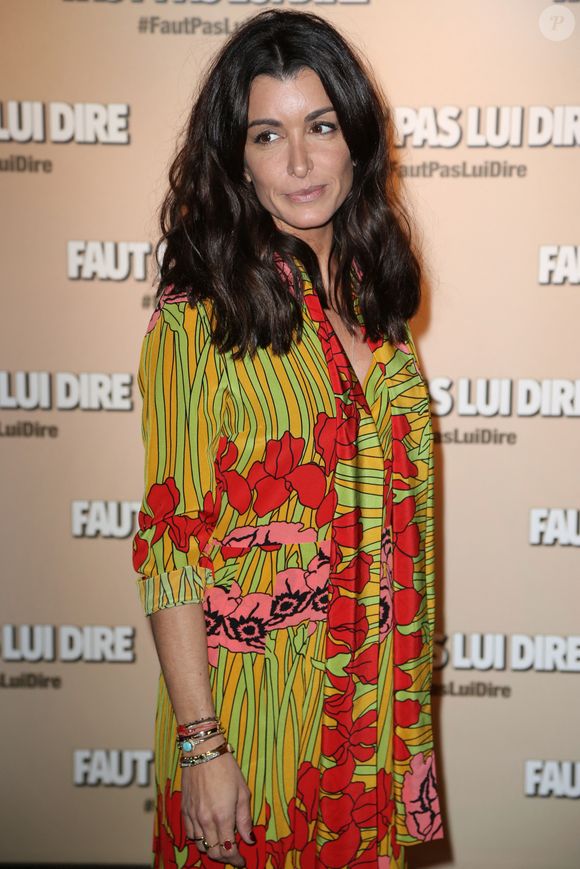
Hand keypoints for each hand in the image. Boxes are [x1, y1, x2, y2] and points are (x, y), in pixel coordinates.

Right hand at [181, 739, 253, 866]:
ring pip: (200, 845)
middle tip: (233, 854)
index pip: (228, 850)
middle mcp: (205, 820)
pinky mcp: (184, 810)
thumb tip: (249, 839)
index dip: (236, 860)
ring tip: (220, 842)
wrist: (203, 752)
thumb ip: (245, 819)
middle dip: (224, 857)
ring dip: (211, 848)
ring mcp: (193, 816)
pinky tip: (207, 831)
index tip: (242, 861)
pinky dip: (199, 838)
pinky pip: (190, 833)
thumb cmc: (226, 768)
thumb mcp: (243, 792)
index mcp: (222, 816)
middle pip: (213, 852)